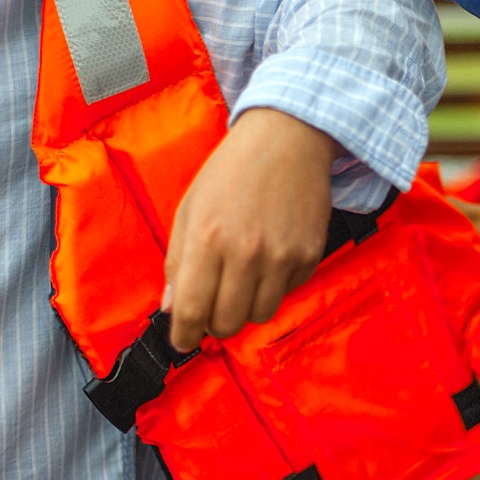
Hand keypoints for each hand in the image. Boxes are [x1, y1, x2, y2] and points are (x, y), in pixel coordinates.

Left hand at [163, 107, 339, 351]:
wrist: (288, 138)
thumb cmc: (233, 169)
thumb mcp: (190, 207)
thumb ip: (177, 261)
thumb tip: (171, 307)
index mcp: (207, 238)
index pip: (190, 309)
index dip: (183, 334)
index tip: (183, 340)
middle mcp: (245, 252)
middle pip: (226, 323)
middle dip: (214, 323)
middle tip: (213, 306)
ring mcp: (281, 256)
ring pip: (259, 316)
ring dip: (246, 307)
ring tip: (243, 278)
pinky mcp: (308, 255)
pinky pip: (287, 293)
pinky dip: (275, 286)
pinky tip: (270, 257)